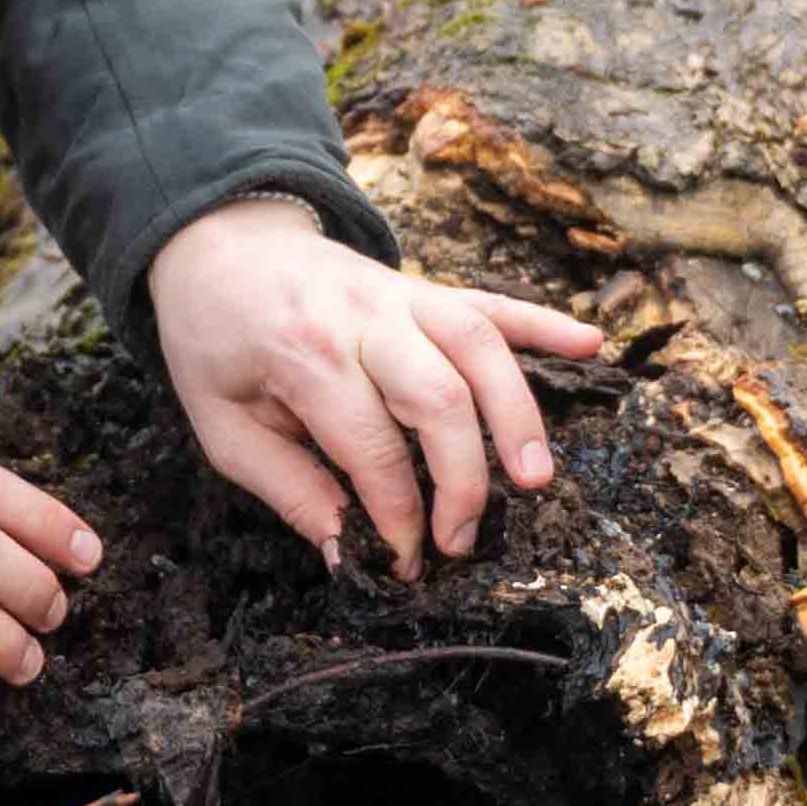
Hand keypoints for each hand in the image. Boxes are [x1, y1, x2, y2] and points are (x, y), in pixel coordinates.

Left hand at [146, 197, 607, 576]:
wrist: (216, 243)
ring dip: (517, 413)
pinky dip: (544, 322)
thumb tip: (344, 550)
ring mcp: (401, 296)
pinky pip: (492, 302)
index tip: (405, 562)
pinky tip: (590, 345)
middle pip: (438, 397)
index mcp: (303, 356)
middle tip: (463, 542)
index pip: (371, 447)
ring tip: (535, 477)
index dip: (396, 515)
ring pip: (479, 347)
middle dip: (461, 480)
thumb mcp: (220, 424)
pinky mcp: (424, 287)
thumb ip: (286, 486)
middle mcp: (362, 320)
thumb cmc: (215, 342)